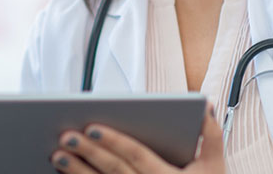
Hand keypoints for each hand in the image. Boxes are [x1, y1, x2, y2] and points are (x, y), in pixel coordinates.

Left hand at [50, 104, 225, 173]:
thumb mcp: (216, 168)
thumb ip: (211, 136)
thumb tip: (206, 105)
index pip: (137, 156)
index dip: (115, 141)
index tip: (91, 127)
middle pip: (113, 171)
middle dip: (88, 153)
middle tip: (65, 137)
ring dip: (77, 173)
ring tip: (57, 156)